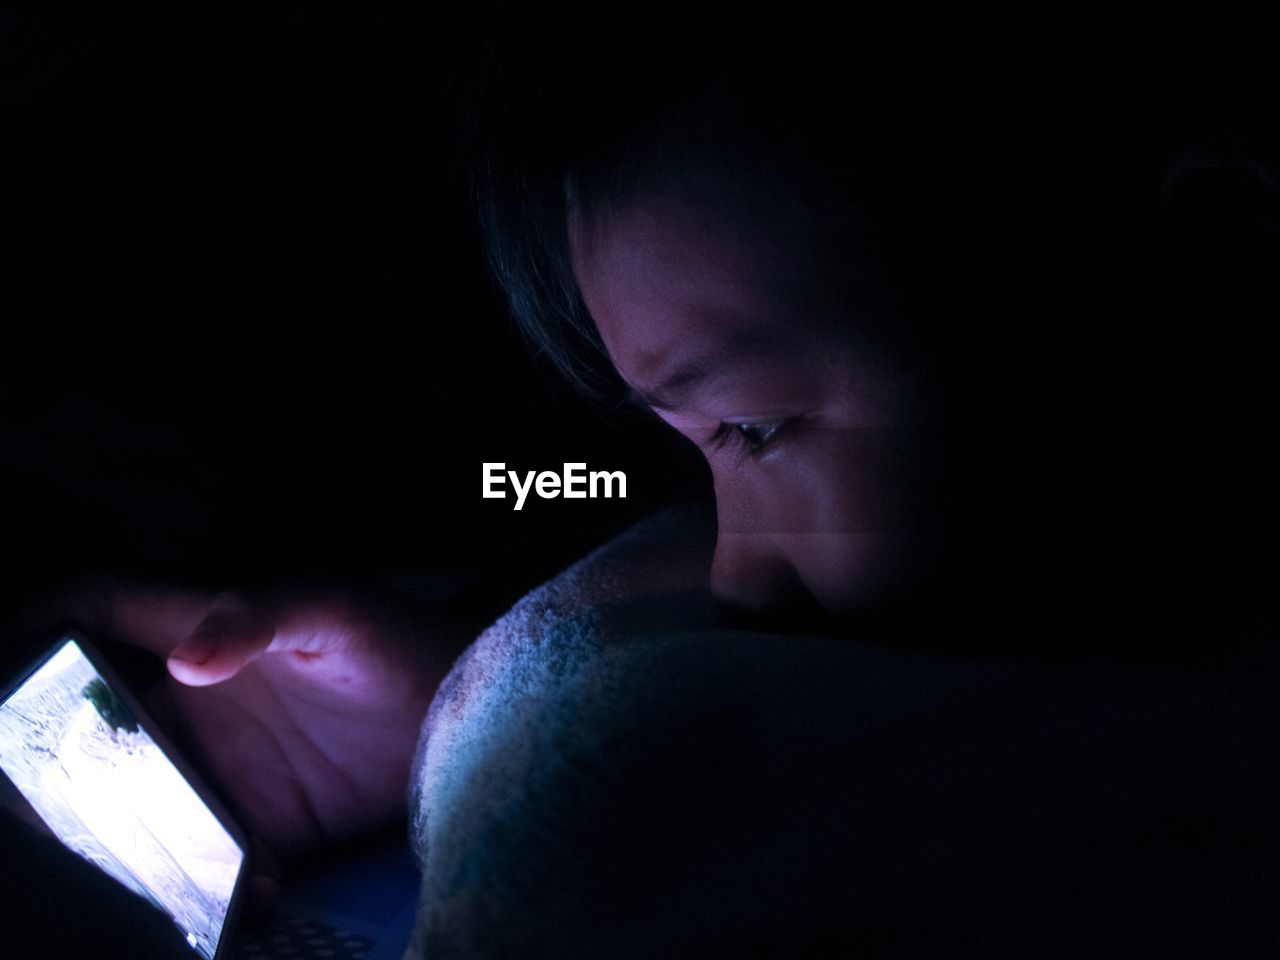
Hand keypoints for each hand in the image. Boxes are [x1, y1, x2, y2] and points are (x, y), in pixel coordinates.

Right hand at [64, 581, 466, 867]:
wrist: (470, 710)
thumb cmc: (402, 642)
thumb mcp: (334, 613)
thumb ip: (260, 619)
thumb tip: (185, 662)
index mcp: (204, 635)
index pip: (102, 611)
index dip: (44, 621)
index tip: (6, 655)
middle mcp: (200, 705)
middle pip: (100, 724)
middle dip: (62, 755)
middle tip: (45, 794)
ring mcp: (229, 766)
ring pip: (146, 803)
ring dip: (132, 833)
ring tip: (134, 859)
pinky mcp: (269, 822)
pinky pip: (219, 859)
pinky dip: (222, 880)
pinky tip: (251, 887)